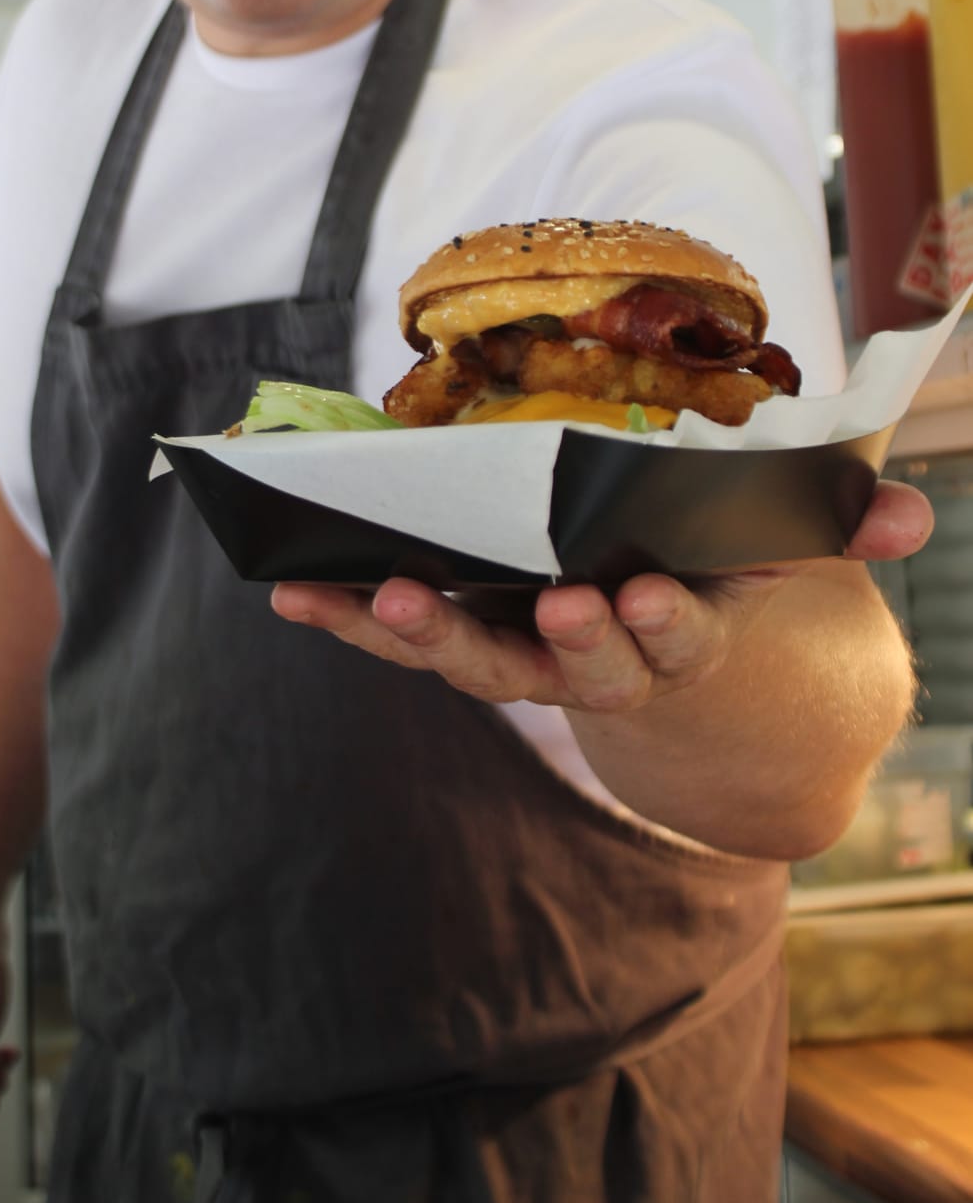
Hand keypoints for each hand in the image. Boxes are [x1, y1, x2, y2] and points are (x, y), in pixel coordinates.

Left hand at [271, 477, 933, 711]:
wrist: (699, 687)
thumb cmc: (741, 582)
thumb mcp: (799, 554)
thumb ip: (847, 532)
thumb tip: (915, 515)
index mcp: (684, 635)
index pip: (678, 639)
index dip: (663, 626)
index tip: (646, 599)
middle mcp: (603, 661)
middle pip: (571, 667)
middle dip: (554, 641)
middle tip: (537, 606)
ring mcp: (529, 658)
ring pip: (474, 662)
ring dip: (420, 635)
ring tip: (369, 597)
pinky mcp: (470, 642)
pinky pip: (408, 639)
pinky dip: (351, 621)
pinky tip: (291, 591)